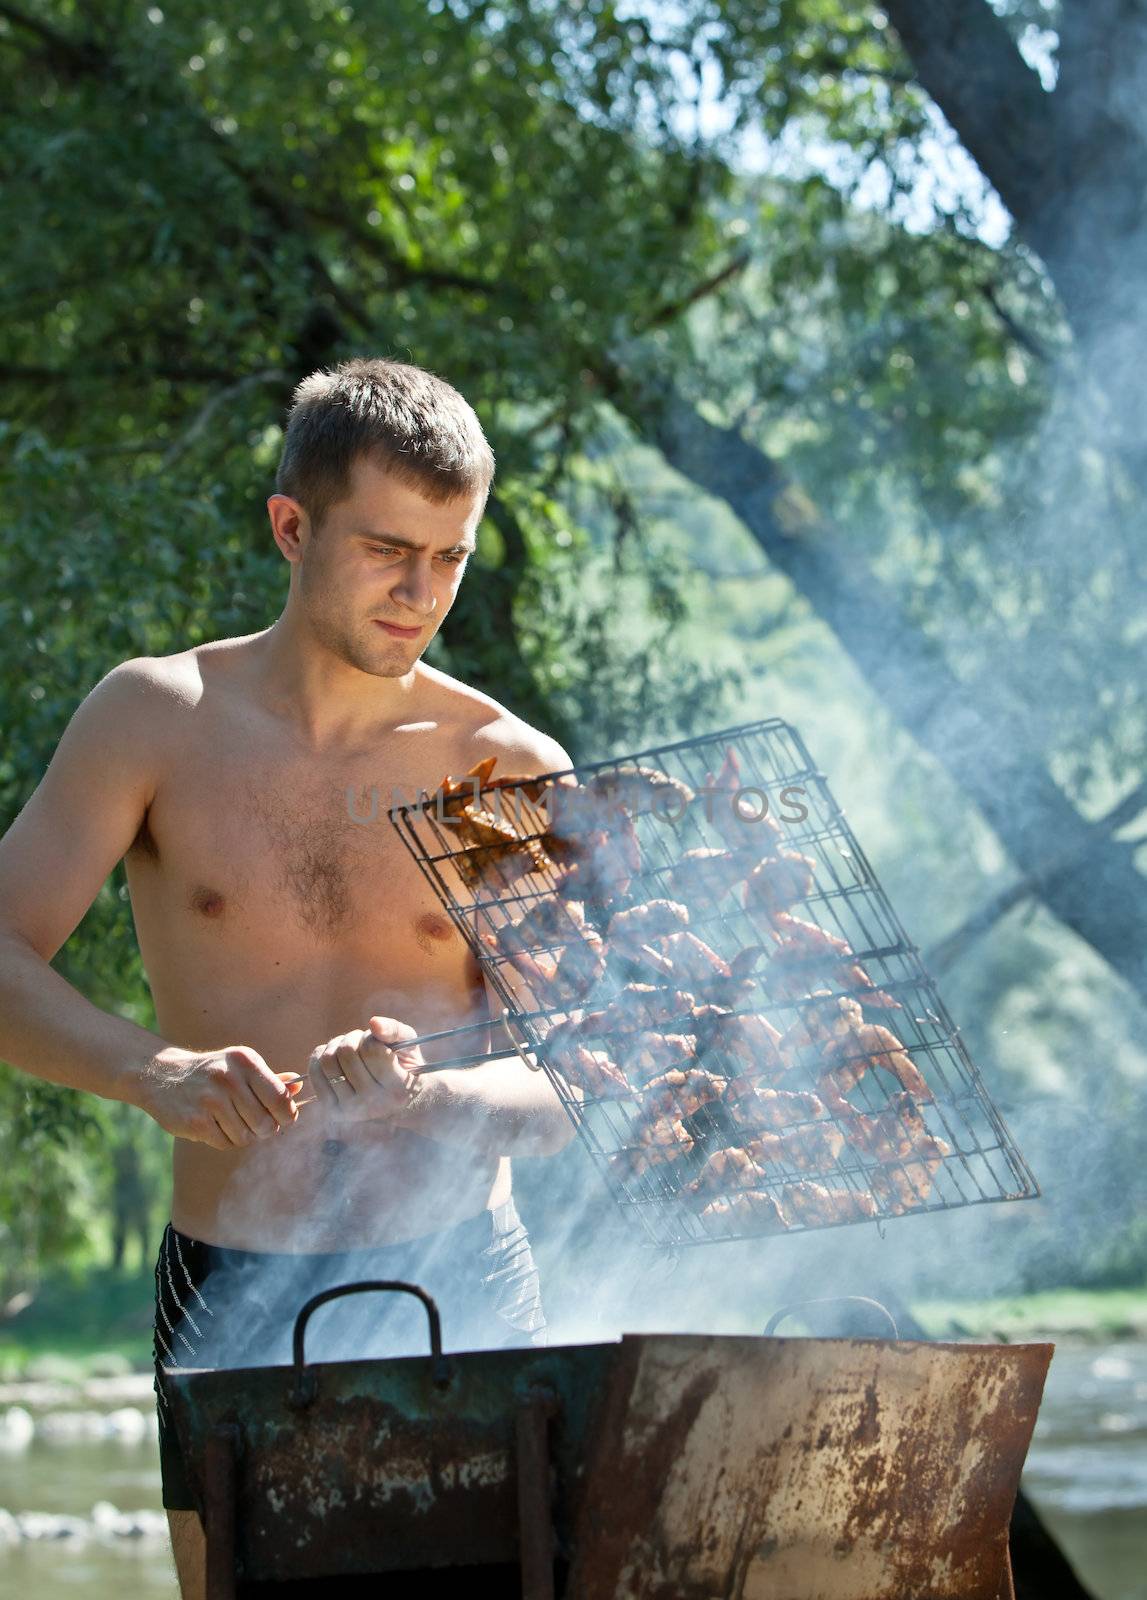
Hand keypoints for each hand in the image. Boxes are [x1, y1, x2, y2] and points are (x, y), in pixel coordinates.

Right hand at [141, 1044, 300, 1149]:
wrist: (162, 1075)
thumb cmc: (212, 1071)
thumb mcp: (240, 1065)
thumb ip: (270, 1079)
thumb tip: (299, 1089)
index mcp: (245, 1062)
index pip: (280, 1098)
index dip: (287, 1115)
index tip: (284, 1118)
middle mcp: (228, 1079)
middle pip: (265, 1123)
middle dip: (265, 1129)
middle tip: (256, 1123)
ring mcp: (210, 1101)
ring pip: (246, 1136)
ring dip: (243, 1135)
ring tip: (231, 1120)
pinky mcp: (195, 1121)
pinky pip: (225, 1143)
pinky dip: (225, 1139)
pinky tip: (214, 1124)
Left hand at [306, 1015, 425, 1122]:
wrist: (398, 1103)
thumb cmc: (404, 1067)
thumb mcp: (408, 1045)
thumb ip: (395, 1030)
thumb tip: (374, 1023)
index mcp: (397, 1090)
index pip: (372, 1050)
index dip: (371, 1037)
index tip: (378, 1042)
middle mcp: (373, 1104)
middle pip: (346, 1052)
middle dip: (353, 1038)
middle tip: (362, 1042)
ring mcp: (350, 1110)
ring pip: (328, 1060)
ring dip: (337, 1045)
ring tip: (350, 1048)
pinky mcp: (332, 1110)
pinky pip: (314, 1072)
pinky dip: (322, 1056)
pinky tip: (336, 1057)